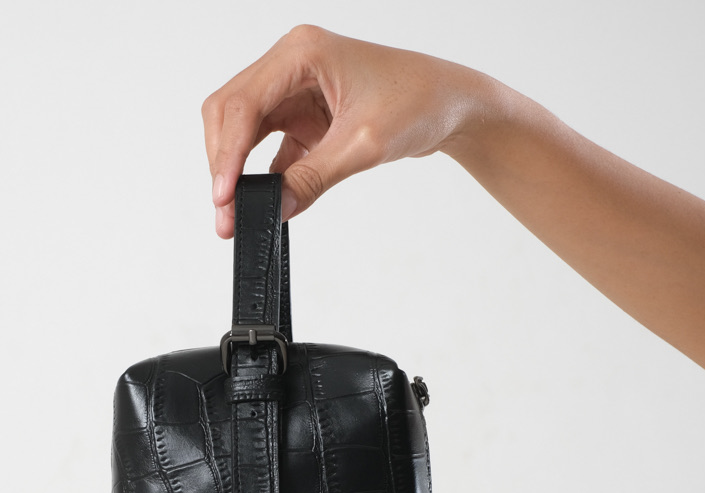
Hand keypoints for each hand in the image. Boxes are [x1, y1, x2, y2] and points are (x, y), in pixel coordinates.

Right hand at [203, 27, 704, 390]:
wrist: (483, 109)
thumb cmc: (442, 108)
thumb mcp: (373, 145)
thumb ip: (316, 176)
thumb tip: (273, 209)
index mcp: (307, 52)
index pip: (236, 100)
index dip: (220, 155)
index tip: (224, 205)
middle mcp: (303, 68)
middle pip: (231, 115)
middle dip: (222, 169)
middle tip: (226, 224)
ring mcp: (310, 96)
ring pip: (251, 135)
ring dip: (243, 180)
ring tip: (243, 228)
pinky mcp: (322, 123)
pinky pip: (279, 151)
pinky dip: (269, 182)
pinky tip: (271, 213)